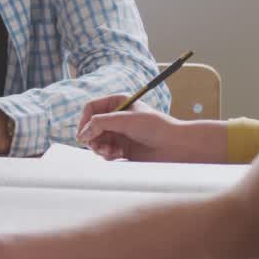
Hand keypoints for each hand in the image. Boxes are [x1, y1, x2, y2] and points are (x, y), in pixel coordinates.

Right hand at [76, 94, 226, 162]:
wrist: (176, 146)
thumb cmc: (157, 127)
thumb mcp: (126, 119)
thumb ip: (101, 123)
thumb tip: (82, 134)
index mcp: (118, 103)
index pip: (91, 109)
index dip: (85, 120)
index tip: (83, 134)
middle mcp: (116, 118)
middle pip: (91, 127)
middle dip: (92, 137)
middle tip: (97, 146)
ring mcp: (119, 134)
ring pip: (96, 141)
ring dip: (99, 147)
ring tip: (110, 152)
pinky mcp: (123, 149)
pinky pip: (105, 152)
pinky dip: (107, 155)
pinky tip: (117, 155)